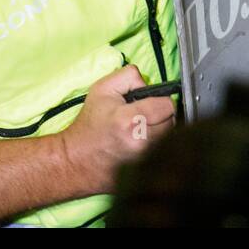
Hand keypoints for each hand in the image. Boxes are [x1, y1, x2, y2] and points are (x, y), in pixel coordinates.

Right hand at [57, 64, 175, 196]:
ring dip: (160, 131)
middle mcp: (140, 142)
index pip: (167, 105)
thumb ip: (129, 76)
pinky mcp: (146, 172)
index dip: (159, 100)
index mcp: (130, 120)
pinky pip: (164, 154)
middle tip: (144, 117)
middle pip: (171, 122)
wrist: (76, 160)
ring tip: (142, 130)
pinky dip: (157, 147)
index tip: (149, 103)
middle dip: (161, 116)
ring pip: (170, 138)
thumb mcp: (102, 88)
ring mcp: (144, 160)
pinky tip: (141, 144)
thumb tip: (149, 84)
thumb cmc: (90, 124)